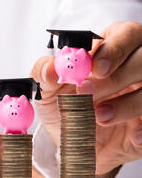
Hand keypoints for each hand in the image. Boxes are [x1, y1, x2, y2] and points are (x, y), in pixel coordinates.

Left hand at [31, 21, 141, 177]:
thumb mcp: (47, 91)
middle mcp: (134, 67)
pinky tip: (132, 136)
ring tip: (100, 117)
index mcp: (111, 49)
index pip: (126, 34)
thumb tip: (50, 68)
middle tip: (90, 93)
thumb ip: (44, 74)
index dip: (114, 49)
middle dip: (118, 77)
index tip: (96, 68)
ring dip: (127, 104)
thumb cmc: (64, 107)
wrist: (73, 142)